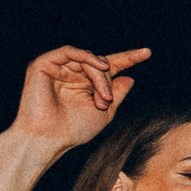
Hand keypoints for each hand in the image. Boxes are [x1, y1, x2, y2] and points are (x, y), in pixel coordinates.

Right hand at [8, 46, 149, 153]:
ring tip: (102, 97)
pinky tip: (99, 66)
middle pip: (100, 64)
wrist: (48, 139)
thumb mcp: (104, 113)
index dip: (127, 59)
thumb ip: (116, 94)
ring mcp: (57, 68)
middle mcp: (71, 73)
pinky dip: (86, 57)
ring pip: (87, 59)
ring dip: (100, 76)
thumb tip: (130, 78)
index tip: (147, 53)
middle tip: (107, 100)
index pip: (108, 67)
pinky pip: (69, 51)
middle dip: (108, 80)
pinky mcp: (43, 64)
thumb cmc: (73, 130)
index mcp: (84, 84)